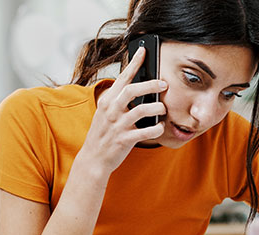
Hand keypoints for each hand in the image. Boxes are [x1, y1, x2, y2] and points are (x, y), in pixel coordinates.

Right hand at [76, 46, 167, 177]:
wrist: (94, 158)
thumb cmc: (105, 133)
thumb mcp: (107, 112)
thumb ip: (120, 100)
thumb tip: (140, 88)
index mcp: (108, 100)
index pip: (123, 77)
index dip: (134, 63)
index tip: (144, 51)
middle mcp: (111, 110)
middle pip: (133, 90)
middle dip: (151, 85)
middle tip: (164, 84)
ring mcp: (118, 125)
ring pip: (142, 110)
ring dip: (157, 108)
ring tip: (163, 110)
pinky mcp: (125, 139)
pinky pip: (146, 131)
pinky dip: (157, 129)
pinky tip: (160, 128)